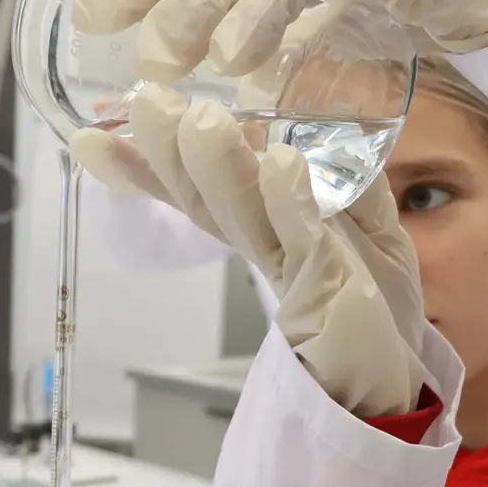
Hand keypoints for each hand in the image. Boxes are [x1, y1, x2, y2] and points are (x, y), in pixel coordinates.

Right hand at [73, 84, 426, 418]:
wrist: (396, 383)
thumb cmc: (374, 304)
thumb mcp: (366, 229)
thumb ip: (346, 184)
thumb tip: (303, 138)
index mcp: (264, 231)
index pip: (197, 193)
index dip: (147, 168)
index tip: (91, 138)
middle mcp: (267, 249)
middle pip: (208, 201)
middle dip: (174, 154)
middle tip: (144, 103)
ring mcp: (296, 271)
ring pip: (248, 217)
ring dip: (223, 169)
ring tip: (200, 121)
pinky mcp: (330, 291)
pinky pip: (308, 241)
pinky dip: (291, 202)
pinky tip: (280, 161)